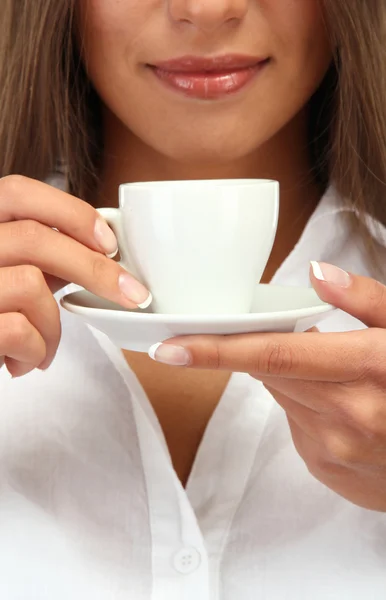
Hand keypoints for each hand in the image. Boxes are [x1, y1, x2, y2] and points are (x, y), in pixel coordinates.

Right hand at [0, 175, 149, 376]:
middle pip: (35, 237)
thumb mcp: (12, 273)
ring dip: (52, 325)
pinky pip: (18, 330)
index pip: (18, 191)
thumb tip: (103, 248)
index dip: (70, 212)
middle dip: (93, 268)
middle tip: (132, 295)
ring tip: (44, 346)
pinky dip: (35, 351)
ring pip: (31, 284)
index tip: (110, 244)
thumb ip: (44, 254)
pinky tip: (26, 362)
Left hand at [149, 262, 385, 510]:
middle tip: (303, 338)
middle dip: (268, 348)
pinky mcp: (325, 468)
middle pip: (269, 371)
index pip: (273, 355)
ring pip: (280, 395)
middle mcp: (345, 416)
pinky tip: (341, 403)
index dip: (216, 351)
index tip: (170, 347)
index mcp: (368, 371)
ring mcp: (333, 449)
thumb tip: (318, 276)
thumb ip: (368, 300)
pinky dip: (305, 403)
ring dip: (292, 376)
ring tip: (337, 373)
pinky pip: (294, 422)